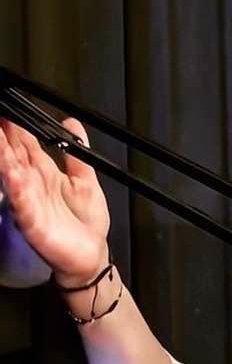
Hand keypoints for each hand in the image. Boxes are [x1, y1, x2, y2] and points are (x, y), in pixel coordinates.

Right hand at [0, 118, 109, 286]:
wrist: (92, 255)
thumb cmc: (86, 222)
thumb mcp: (85, 181)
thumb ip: (77, 154)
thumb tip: (70, 123)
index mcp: (45, 173)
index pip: (25, 144)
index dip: (16, 126)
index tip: (8, 108)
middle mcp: (33, 185)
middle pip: (14, 155)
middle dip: (3, 136)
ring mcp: (30, 203)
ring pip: (12, 175)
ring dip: (3, 156)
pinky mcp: (33, 223)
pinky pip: (23, 203)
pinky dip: (18, 189)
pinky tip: (13, 174)